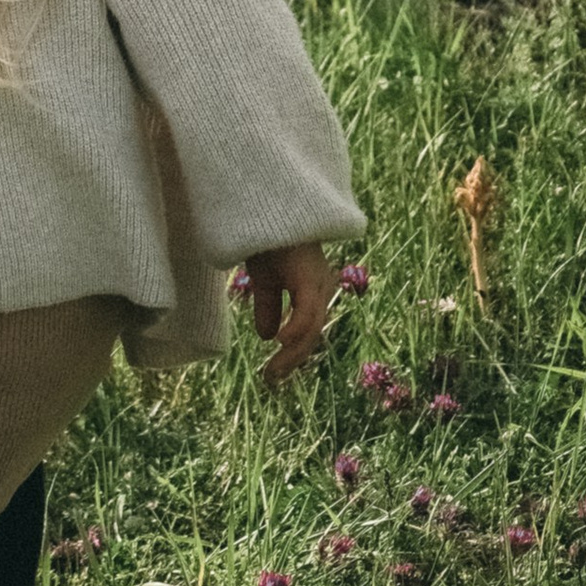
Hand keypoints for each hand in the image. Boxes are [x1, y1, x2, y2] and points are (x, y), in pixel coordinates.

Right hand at [238, 240, 331, 388]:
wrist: (265, 206)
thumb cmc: (266, 235)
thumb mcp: (264, 277)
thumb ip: (268, 305)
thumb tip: (267, 337)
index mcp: (313, 287)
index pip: (309, 328)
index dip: (294, 353)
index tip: (274, 373)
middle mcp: (321, 286)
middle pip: (313, 332)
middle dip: (293, 359)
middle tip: (272, 378)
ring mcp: (317, 281)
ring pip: (312, 327)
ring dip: (293, 353)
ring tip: (273, 371)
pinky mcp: (308, 276)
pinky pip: (306, 311)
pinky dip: (295, 330)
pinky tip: (281, 343)